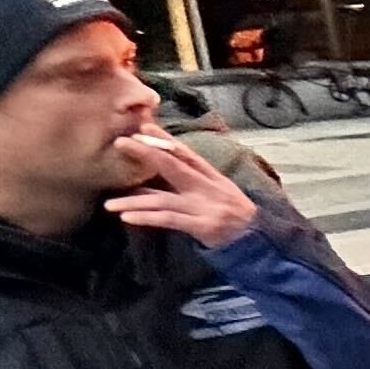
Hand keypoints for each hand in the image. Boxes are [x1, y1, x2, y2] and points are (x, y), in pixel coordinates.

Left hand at [102, 132, 258, 247]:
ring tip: (109, 204)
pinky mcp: (202, 225)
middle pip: (173, 166)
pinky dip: (147, 218)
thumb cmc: (237, 218)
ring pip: (163, 199)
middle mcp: (208, 188)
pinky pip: (169, 220)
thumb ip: (197, 184)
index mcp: (213, 178)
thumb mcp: (222, 194)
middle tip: (121, 142)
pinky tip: (128, 217)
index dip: (165, 140)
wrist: (259, 241)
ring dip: (134, 201)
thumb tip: (163, 178)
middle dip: (146, 153)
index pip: (187, 154)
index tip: (144, 127)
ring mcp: (204, 206)